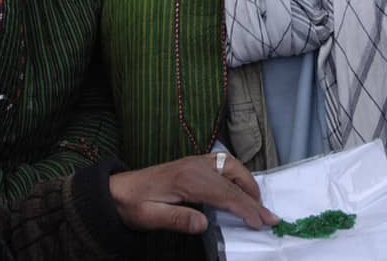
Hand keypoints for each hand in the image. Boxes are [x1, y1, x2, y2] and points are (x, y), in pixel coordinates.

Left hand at [109, 153, 278, 234]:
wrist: (118, 190)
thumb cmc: (133, 205)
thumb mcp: (150, 217)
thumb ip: (176, 220)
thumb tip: (203, 225)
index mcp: (188, 178)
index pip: (226, 194)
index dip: (247, 209)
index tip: (262, 223)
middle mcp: (195, 165)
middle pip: (234, 178)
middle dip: (254, 197)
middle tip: (269, 217)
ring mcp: (195, 162)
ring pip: (231, 166)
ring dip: (248, 183)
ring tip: (258, 204)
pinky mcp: (193, 164)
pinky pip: (223, 164)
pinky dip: (237, 176)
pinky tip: (240, 189)